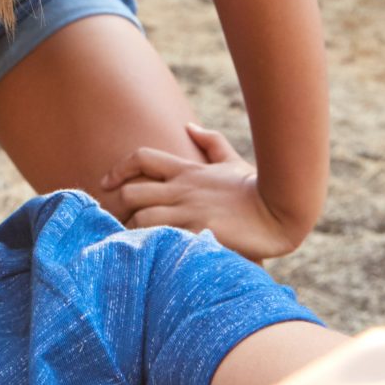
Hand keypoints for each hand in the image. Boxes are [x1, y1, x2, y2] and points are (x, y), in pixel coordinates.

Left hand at [99, 123, 302, 259]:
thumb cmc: (256, 189)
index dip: (119, 168)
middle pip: (132, 192)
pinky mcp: (199, 232)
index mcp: (187, 171)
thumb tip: (190, 127)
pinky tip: (147, 257)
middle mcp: (183, 190)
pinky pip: (163, 239)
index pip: (142, 158)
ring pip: (141, 218)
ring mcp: (190, 212)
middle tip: (112, 224)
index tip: (105, 182)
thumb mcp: (232, 161)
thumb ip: (211, 143)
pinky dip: (150, 247)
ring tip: (128, 244)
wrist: (280, 211)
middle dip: (118, 208)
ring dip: (131, 231)